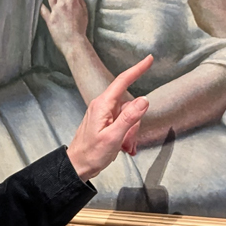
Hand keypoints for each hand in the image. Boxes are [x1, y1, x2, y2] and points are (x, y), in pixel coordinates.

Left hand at [40, 0, 89, 43]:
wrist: (74, 41)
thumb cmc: (81, 28)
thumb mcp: (85, 12)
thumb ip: (81, 1)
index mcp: (73, 1)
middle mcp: (63, 3)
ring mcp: (55, 11)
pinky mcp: (49, 19)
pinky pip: (43, 10)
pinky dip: (41, 5)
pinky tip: (39, 2)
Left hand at [66, 55, 152, 181]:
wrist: (77, 166)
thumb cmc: (90, 154)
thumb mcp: (113, 137)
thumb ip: (129, 118)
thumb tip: (143, 100)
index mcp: (102, 105)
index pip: (122, 81)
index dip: (137, 69)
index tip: (149, 59)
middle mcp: (103, 106)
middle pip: (130, 105)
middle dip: (135, 123)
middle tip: (128, 141)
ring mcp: (104, 114)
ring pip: (129, 116)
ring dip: (131, 132)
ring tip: (124, 146)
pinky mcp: (106, 122)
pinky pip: (124, 124)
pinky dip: (127, 135)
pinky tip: (123, 146)